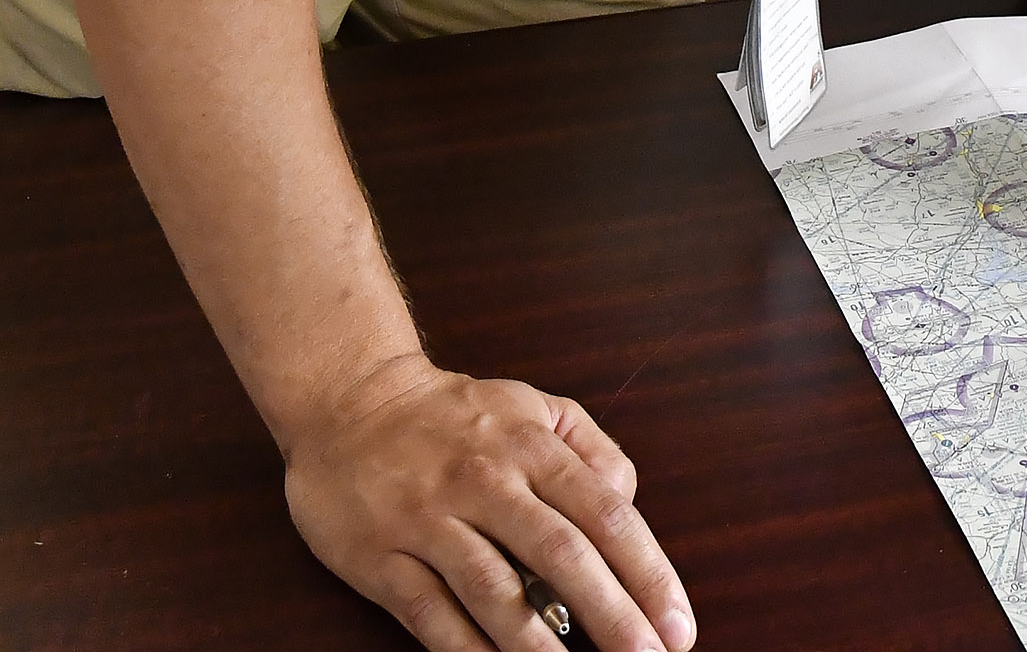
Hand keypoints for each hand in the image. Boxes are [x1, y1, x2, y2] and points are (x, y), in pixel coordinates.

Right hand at [285, 353, 692, 651]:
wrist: (348, 400)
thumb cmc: (456, 415)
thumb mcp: (533, 407)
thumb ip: (591, 451)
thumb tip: (628, 506)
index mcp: (531, 446)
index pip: (605, 514)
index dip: (648, 573)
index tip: (678, 623)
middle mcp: (484, 480)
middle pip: (560, 555)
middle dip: (613, 616)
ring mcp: (429, 519)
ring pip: (495, 593)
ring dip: (543, 647)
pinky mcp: (382, 557)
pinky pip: (432, 615)